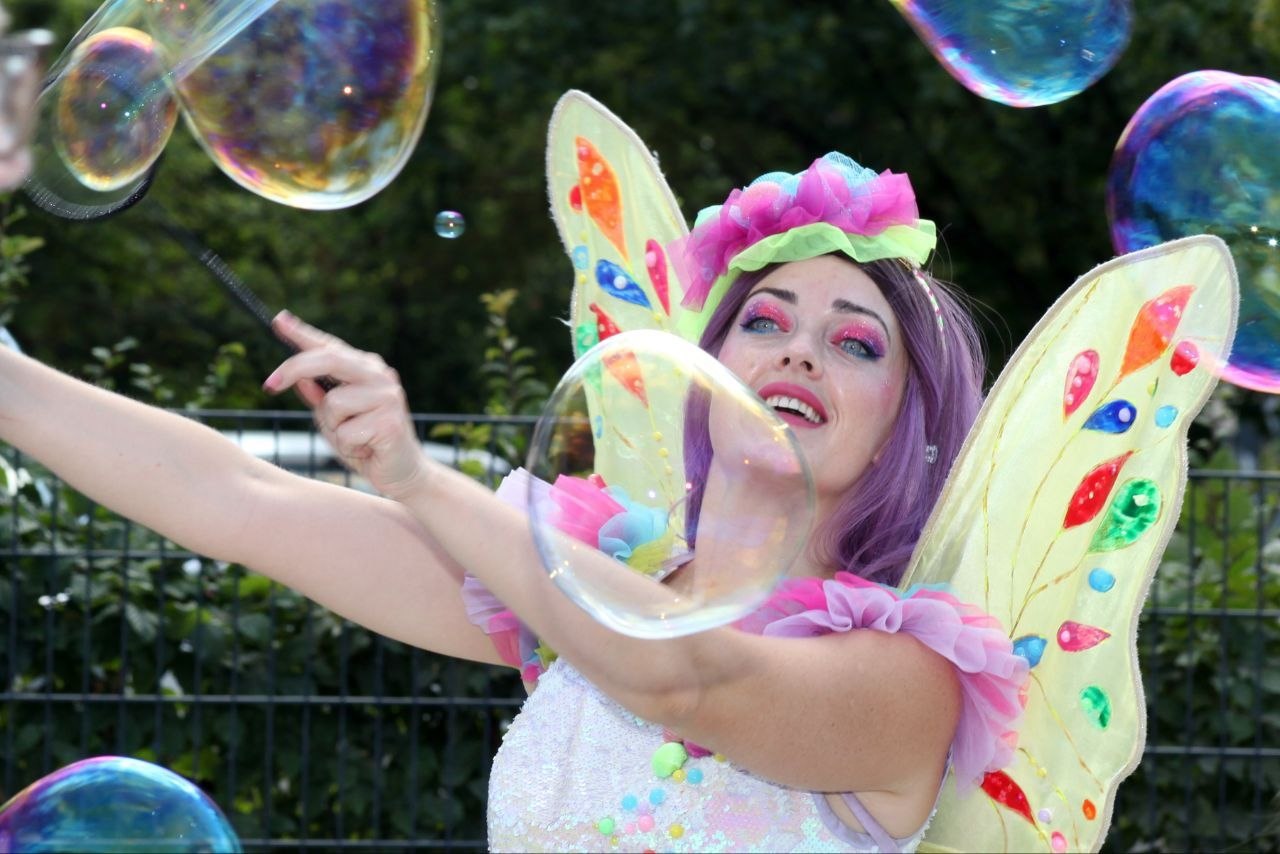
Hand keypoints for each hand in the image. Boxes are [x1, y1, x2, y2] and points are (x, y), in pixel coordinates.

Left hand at [264, 311, 429, 500]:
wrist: (403, 474)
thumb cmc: (367, 445)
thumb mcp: (334, 420)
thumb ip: (319, 399)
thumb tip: (298, 380)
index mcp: (366, 369)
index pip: (330, 347)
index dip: (303, 333)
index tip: (279, 319)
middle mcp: (379, 375)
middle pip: (329, 359)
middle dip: (294, 369)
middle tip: (269, 385)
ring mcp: (388, 396)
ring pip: (333, 403)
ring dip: (333, 428)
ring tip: (354, 439)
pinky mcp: (390, 421)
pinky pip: (346, 432)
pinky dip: (347, 446)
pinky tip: (367, 450)